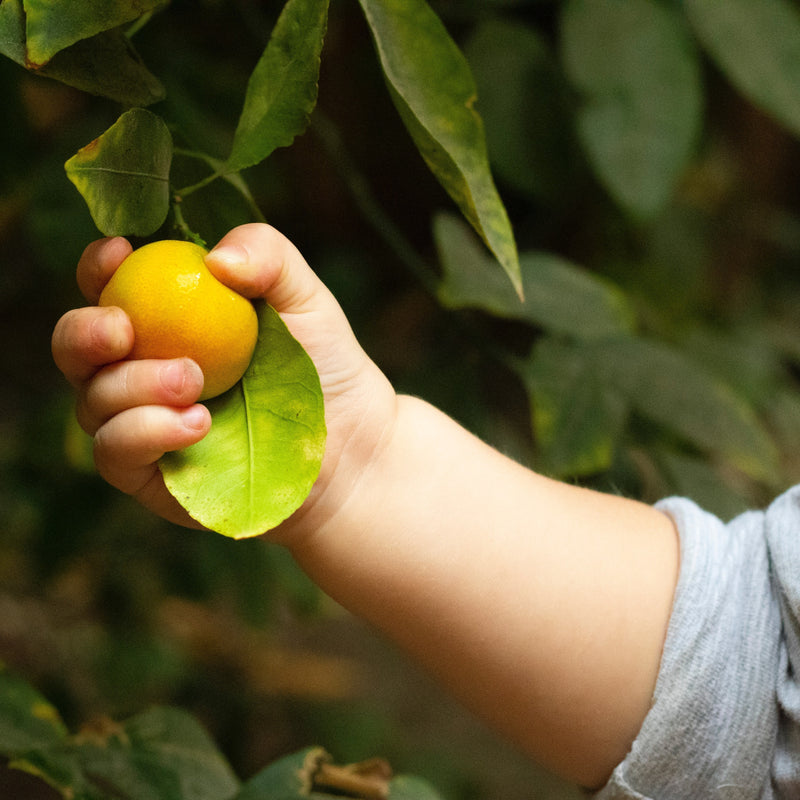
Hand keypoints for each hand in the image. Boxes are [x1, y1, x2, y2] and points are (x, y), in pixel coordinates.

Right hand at [51, 224, 396, 537]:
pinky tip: (196, 424)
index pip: (110, 287)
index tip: (119, 253)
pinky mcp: (149, 475)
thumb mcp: (306, 299)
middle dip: (84, 332)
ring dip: (131, 387)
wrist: (351, 448)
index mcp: (167, 319)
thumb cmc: (325, 368)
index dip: (98, 267)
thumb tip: (214, 258)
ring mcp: (141, 423)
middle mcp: (142, 369)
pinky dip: (144, 433)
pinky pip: (116, 452)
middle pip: (76, 348)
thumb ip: (269, 256)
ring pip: (92, 402)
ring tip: (194, 383)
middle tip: (123, 330)